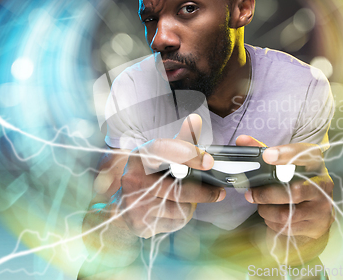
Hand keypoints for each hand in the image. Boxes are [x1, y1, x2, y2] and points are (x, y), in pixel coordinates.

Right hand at [118, 114, 225, 237]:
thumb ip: (181, 140)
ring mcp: (134, 202)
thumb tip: (196, 119)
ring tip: (188, 201)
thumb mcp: (161, 156)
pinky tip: (176, 211)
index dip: (189, 154)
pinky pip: (173, 222)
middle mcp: (133, 178)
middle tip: (218, 192)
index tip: (209, 161)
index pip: (165, 150)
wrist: (124, 207)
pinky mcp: (140, 223)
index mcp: (140, 156)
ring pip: (180, 207)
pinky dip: (181, 218)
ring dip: (191, 206)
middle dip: (203, 191)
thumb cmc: (149, 177)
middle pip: (178, 187)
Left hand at [236, 135, 333, 239]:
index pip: (304, 154)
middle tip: (250, 194)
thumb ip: (262, 151)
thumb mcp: (282, 164)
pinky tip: (271, 217)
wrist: (316, 211)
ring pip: (288, 213)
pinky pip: (288, 226)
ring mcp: (322, 206)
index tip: (267, 155)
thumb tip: (242, 140)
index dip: (285, 154)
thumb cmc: (294, 181)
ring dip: (267, 210)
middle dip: (267, 194)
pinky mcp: (317, 225)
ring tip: (261, 206)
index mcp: (315, 162)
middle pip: (295, 190)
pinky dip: (273, 222)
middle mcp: (323, 183)